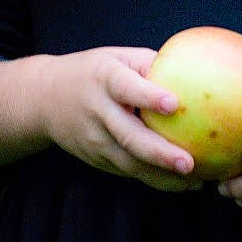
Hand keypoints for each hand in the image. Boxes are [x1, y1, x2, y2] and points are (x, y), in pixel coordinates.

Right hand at [44, 46, 203, 192]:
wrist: (44, 99)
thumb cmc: (94, 73)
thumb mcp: (116, 58)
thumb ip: (151, 64)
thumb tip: (197, 72)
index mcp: (104, 79)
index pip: (126, 89)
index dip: (148, 97)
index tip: (174, 104)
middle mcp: (97, 111)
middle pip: (128, 136)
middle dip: (159, 153)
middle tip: (188, 163)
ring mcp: (94, 140)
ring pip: (129, 163)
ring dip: (162, 176)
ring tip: (194, 181)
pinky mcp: (96, 159)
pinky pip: (128, 172)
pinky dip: (155, 180)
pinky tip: (182, 183)